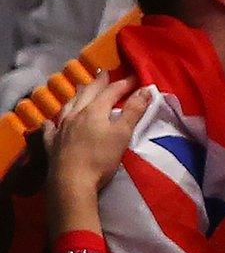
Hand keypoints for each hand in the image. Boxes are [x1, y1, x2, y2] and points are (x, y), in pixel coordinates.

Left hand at [48, 74, 140, 194]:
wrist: (72, 179)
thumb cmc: (100, 158)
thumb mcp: (122, 134)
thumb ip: (133, 111)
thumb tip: (146, 90)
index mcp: (94, 111)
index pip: (111, 92)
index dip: (123, 84)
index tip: (135, 78)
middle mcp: (76, 114)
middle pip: (87, 93)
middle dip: (98, 83)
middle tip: (103, 73)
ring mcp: (61, 127)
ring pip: (69, 105)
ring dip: (77, 96)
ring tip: (81, 89)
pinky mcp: (52, 142)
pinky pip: (51, 127)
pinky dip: (53, 121)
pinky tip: (52, 121)